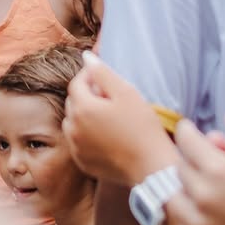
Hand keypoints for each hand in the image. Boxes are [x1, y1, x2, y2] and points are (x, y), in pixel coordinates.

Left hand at [63, 53, 173, 186]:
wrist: (151, 167)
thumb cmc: (142, 127)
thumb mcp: (126, 93)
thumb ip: (103, 72)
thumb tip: (86, 57)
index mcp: (82, 108)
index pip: (77, 83)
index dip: (89, 76)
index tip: (105, 78)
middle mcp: (73, 128)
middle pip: (73, 102)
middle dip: (87, 95)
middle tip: (110, 97)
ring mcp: (76, 147)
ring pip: (73, 122)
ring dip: (85, 115)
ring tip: (108, 117)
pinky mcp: (82, 162)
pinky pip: (78, 142)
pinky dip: (87, 135)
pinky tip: (106, 135)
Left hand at [167, 115, 224, 224]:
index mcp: (219, 171)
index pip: (186, 138)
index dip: (191, 134)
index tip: (195, 135)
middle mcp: (203, 197)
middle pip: (180, 166)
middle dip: (192, 163)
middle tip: (208, 167)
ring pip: (174, 195)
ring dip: (186, 191)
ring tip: (207, 193)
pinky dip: (189, 219)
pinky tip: (207, 218)